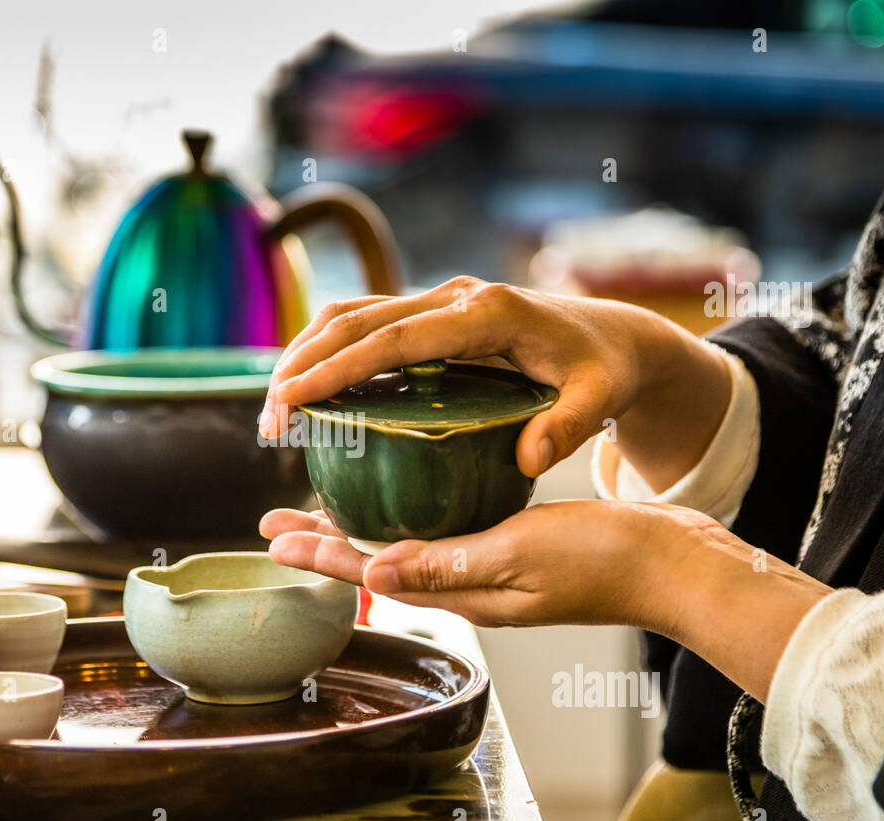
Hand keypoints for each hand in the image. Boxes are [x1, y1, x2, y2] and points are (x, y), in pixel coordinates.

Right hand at [259, 276, 730, 488]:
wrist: (613, 334)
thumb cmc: (604, 370)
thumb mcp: (600, 398)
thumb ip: (572, 426)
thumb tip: (530, 459)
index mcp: (485, 312)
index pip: (396, 336)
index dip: (339, 364)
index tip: (293, 396)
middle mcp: (453, 297)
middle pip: (356, 319)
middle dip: (303, 363)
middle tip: (270, 418)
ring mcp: (438, 301)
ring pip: (351, 317)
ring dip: (306, 356)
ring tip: (276, 412)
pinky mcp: (430, 316)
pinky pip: (367, 328)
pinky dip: (329, 355)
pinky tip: (310, 396)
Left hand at [260, 499, 699, 629]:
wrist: (672, 563)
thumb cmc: (605, 560)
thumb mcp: (519, 554)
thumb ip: (447, 563)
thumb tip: (372, 572)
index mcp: (465, 591)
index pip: (375, 572)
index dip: (322, 555)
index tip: (274, 538)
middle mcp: (470, 585)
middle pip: (380, 562)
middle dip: (326, 544)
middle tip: (277, 524)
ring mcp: (492, 569)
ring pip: (408, 550)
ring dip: (361, 531)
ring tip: (321, 513)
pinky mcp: (514, 548)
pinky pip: (445, 536)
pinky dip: (411, 519)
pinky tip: (406, 500)